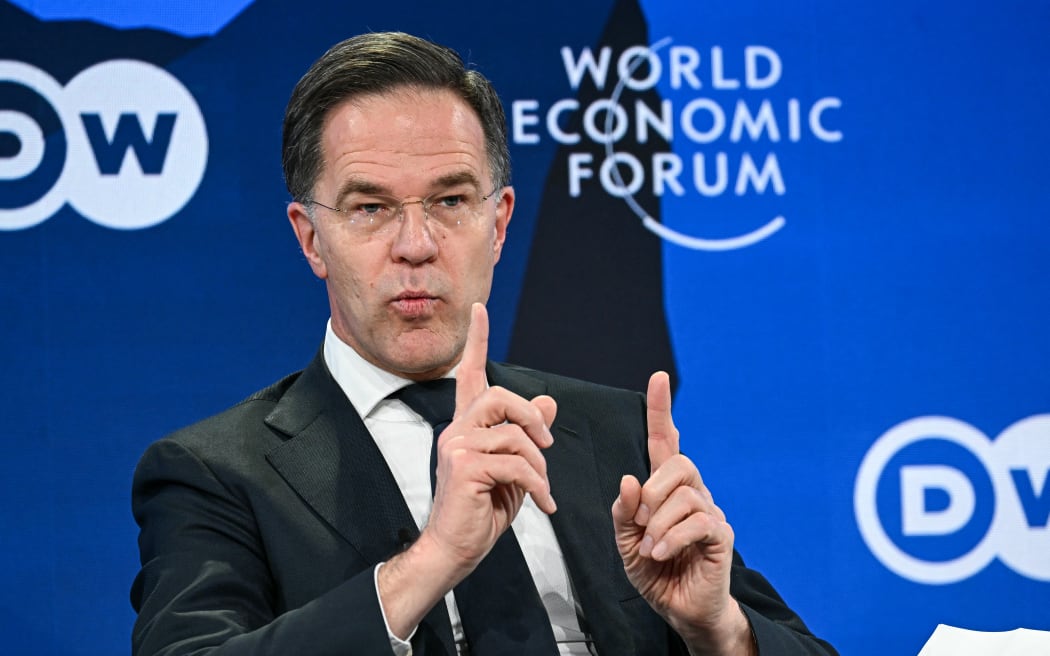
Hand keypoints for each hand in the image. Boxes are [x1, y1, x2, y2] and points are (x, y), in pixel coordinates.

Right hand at [425, 302, 557, 571]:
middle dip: (532, 417)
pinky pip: (516, 463)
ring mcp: (457, 446)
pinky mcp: (464, 467)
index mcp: (466, 427)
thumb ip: (527, 436)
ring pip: (514, 433)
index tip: (480, 309)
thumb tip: (550, 402)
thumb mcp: (513, 470)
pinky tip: (543, 504)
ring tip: (542, 489)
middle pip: (500, 395)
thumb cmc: (481, 512)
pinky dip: (538, 485)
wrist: (454, 550)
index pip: (469, 374)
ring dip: (539, 463)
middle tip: (547, 446)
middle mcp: (457, 430)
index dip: (477, 341)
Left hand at [611, 372, 753, 654]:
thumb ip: (624, 512)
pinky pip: (698, 521)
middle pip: (679, 463)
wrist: (681, 610)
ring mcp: (710, 512)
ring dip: (658, 524)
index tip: (659, 379)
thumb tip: (630, 480)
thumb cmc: (657, 572)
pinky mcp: (721, 535)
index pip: (667, 441)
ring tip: (652, 549)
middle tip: (640, 525)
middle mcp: (692, 493)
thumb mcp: (626, 543)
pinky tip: (663, 554)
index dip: (662, 410)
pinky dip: (673, 538)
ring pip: (685, 495)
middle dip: (652, 492)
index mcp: (666, 490)